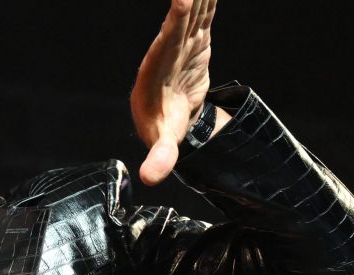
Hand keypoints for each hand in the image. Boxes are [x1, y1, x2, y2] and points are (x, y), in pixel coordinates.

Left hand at [130, 0, 217, 185]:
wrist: (168, 113)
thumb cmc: (160, 126)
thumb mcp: (161, 142)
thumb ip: (159, 157)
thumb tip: (150, 179)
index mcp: (156, 70)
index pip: (167, 42)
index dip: (174, 22)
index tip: (181, 1)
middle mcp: (166, 51)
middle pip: (180, 19)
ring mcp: (182, 43)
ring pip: (193, 11)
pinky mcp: (196, 40)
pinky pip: (204, 14)